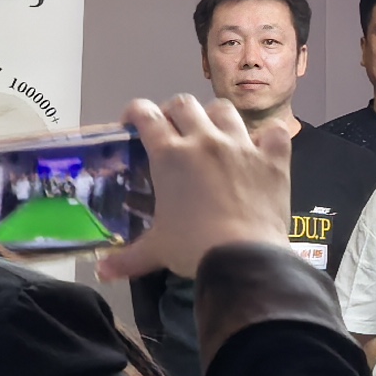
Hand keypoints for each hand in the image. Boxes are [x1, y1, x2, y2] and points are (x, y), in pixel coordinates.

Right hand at [103, 97, 292, 282]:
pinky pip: (274, 132)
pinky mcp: (273, 158)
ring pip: (224, 110)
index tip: (132, 123)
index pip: (145, 115)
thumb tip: (101, 271)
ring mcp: (241, 145)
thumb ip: (127, 258)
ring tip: (213, 134)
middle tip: (173, 131)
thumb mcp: (156, 250)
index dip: (135, 113)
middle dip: (173, 112)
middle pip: (184, 104)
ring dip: (215, 117)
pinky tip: (261, 147)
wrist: (244, 257)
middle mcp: (204, 140)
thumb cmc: (193, 248)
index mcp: (170, 155)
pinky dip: (267, 136)